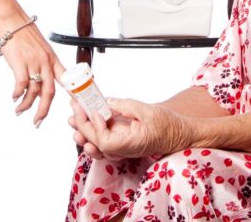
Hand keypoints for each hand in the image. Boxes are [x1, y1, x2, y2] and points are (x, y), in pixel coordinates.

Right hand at [0, 20, 65, 126]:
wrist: (12, 19)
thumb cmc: (23, 33)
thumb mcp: (39, 48)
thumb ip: (41, 66)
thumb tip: (38, 84)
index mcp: (52, 58)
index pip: (66, 79)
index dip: (72, 93)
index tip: (76, 106)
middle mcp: (45, 62)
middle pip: (49, 92)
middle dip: (44, 110)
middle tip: (38, 121)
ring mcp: (33, 62)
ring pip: (34, 91)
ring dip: (26, 104)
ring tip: (19, 111)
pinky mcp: (20, 62)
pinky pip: (21, 84)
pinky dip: (17, 94)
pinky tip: (13, 98)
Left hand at [69, 97, 191, 159]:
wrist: (178, 134)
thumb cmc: (167, 125)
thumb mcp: (148, 111)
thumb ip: (126, 106)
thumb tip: (108, 102)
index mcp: (129, 144)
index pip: (104, 141)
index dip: (94, 127)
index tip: (91, 111)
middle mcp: (121, 149)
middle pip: (95, 142)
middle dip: (82, 126)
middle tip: (74, 108)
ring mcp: (120, 146)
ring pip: (96, 143)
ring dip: (83, 132)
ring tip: (73, 119)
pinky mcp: (120, 140)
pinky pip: (102, 139)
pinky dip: (92, 131)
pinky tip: (85, 121)